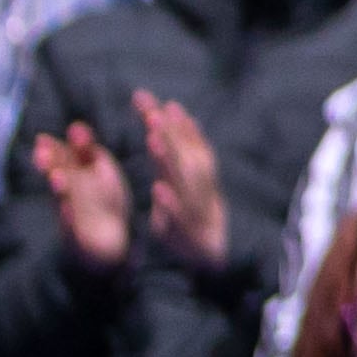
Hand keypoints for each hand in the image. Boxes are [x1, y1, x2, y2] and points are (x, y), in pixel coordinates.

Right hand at [34, 125, 133, 267]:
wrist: (106, 247)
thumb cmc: (101, 204)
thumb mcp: (98, 172)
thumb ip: (86, 151)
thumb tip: (76, 126)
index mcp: (77, 178)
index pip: (63, 161)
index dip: (54, 151)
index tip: (43, 139)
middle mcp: (72, 197)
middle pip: (60, 178)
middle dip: (50, 166)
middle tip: (41, 153)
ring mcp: (74, 217)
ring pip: (65, 201)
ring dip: (60, 189)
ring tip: (56, 177)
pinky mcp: (79, 239)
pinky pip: (74, 230)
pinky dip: (70, 220)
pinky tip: (67, 211)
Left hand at [132, 90, 227, 263]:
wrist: (214, 259)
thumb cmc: (195, 216)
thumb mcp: (186, 182)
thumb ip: (181, 149)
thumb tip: (170, 111)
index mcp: (194, 173)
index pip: (179, 141)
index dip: (162, 118)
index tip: (142, 97)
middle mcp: (196, 186)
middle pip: (181, 155)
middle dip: (167, 131)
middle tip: (149, 110)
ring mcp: (193, 208)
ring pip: (180, 181)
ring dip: (168, 159)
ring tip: (152, 138)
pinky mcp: (187, 233)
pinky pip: (177, 217)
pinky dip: (169, 204)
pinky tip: (158, 190)